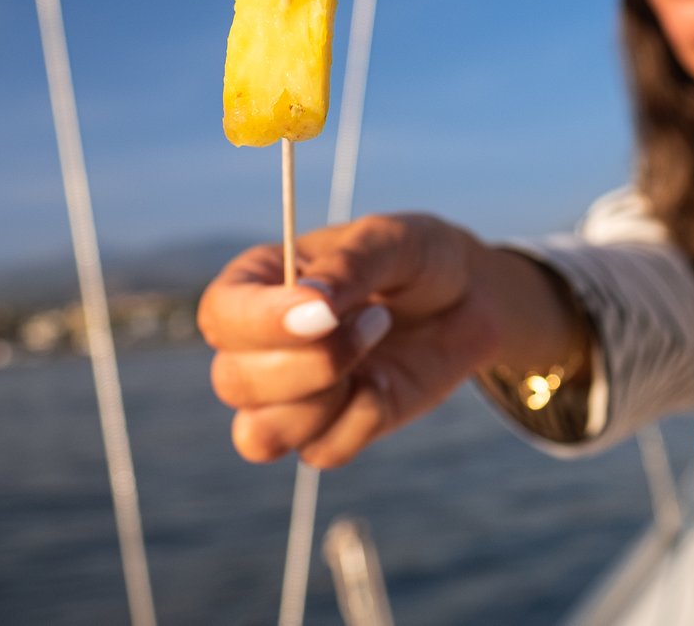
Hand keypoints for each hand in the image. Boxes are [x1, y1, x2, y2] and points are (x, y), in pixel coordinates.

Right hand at [198, 214, 499, 468]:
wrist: (472, 299)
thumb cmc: (421, 258)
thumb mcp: (394, 241)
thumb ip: (350, 265)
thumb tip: (310, 304)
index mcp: (259, 283)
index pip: (221, 315)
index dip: (261, 323)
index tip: (326, 314)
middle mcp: (259, 343)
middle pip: (234, 382)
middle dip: (313, 362)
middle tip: (380, 318)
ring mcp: (290, 394)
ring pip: (261, 435)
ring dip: (326, 399)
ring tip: (377, 343)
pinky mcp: (330, 429)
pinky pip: (321, 452)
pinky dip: (361, 421)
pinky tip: (386, 381)